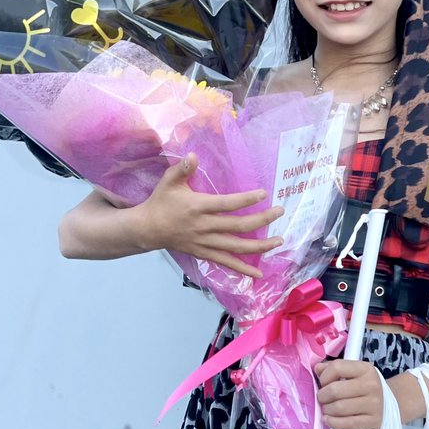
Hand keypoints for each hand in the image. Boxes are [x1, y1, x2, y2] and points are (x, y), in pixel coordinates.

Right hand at [138, 153, 283, 278]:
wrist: (148, 229)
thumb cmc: (161, 202)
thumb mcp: (168, 181)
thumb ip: (182, 169)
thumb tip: (193, 155)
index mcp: (198, 207)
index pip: (227, 204)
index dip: (246, 200)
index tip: (264, 194)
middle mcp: (204, 227)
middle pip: (238, 226)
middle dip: (262, 220)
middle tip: (280, 212)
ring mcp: (205, 243)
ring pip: (237, 247)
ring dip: (260, 246)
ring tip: (279, 241)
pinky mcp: (204, 253)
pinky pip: (226, 263)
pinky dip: (242, 269)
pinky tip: (258, 273)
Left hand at [315, 359, 384, 428]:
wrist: (391, 404)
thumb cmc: (366, 388)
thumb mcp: (355, 373)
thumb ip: (335, 369)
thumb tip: (317, 368)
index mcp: (366, 369)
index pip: (337, 367)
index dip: (324, 376)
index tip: (323, 383)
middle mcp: (371, 385)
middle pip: (335, 390)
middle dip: (322, 396)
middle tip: (322, 399)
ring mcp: (374, 404)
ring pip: (339, 408)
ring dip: (326, 410)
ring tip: (326, 409)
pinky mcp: (374, 421)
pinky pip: (347, 424)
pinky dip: (333, 423)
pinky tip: (328, 420)